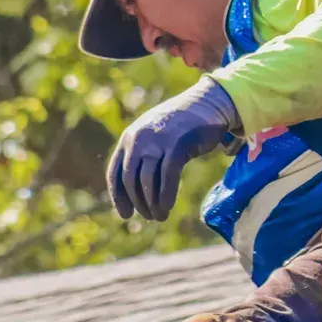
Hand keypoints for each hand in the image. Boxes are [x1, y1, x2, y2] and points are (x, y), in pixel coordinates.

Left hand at [107, 78, 240, 221]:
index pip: (115, 173)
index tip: (126, 214)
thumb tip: (136, 189)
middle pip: (131, 180)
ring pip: (148, 181)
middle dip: (138, 203)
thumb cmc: (181, 124)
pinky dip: (166, 195)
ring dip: (152, 203)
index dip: (118, 197)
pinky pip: (168, 176)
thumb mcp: (154, 136)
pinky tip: (167, 206)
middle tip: (149, 217)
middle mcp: (139, 139)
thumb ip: (142, 155)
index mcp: (129, 138)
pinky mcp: (178, 144)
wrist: (207, 104)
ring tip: (160, 216)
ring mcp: (158, 141)